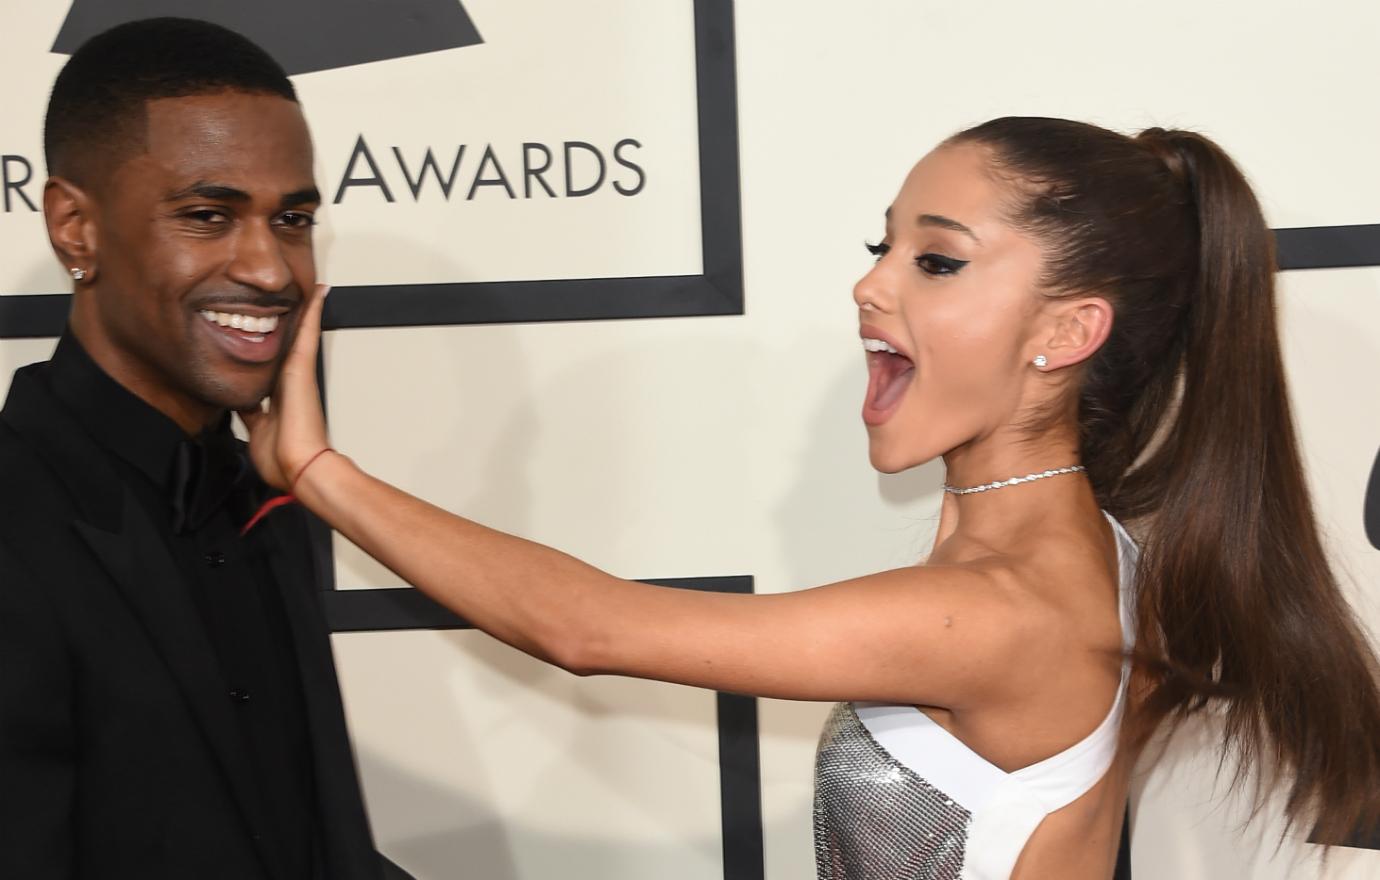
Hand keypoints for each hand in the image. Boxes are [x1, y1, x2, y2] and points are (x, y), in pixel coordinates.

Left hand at [239, 283, 331, 489]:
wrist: (297, 465)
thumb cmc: (281, 457)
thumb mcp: (255, 429)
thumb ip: (250, 411)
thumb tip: (240, 402)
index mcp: (279, 395)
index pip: (273, 362)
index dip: (273, 346)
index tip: (272, 331)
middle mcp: (290, 381)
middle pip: (289, 342)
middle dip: (291, 322)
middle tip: (299, 298)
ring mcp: (299, 374)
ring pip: (299, 333)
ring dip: (305, 312)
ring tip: (312, 290)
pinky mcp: (303, 368)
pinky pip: (306, 332)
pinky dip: (312, 312)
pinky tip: (317, 294)